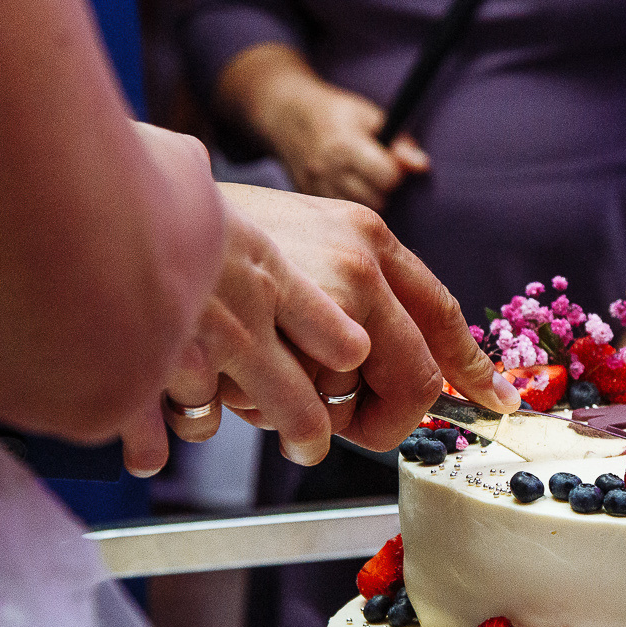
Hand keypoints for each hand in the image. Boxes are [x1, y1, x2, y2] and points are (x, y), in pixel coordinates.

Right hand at [120, 185, 518, 474]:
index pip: (439, 316)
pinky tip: (209, 396)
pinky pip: (263, 417)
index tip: (496, 402)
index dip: (472, 369)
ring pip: (327, 412)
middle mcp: (345, 272)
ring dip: (295, 425)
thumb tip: (385, 350)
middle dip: (382, 423)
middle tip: (349, 430)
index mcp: (364, 240)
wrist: (130, 196)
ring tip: (254, 396)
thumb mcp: (306, 229)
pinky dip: (232, 419)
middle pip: (407, 383)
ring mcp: (297, 309)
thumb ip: (354, 281)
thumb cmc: (217, 223)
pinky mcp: (236, 346)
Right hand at [266, 78, 429, 211]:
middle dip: (383, 190)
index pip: (388, 178)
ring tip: (359, 182)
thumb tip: (422, 166)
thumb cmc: (336, 114)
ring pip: (357, 216)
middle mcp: (327, 171)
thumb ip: (399, 142)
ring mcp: (313, 189)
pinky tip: (343, 190)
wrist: (285, 116)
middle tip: (375, 174)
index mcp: (345, 146)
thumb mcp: (370, 117)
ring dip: (366, 203)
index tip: (389, 162)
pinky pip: (337, 219)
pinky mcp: (306, 201)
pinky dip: (346, 208)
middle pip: (376, 202)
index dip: (396, 172)